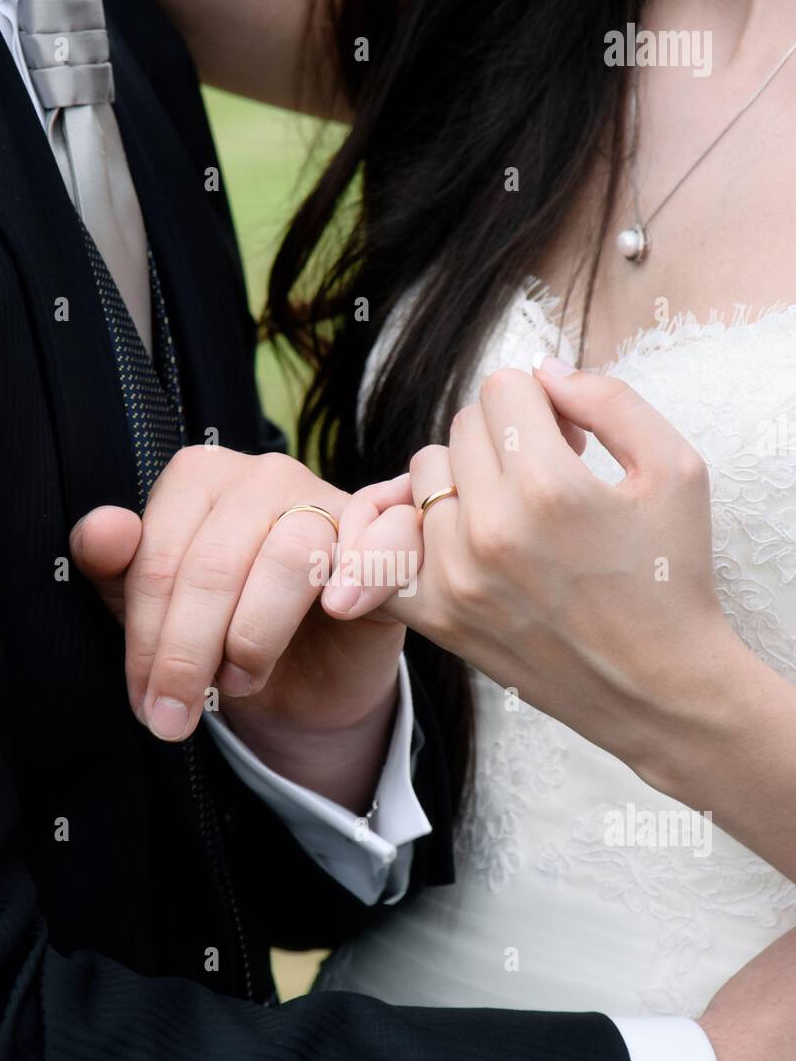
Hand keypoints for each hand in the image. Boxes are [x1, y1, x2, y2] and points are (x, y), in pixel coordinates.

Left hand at [70, 447, 414, 806]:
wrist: (305, 681)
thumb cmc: (223, 634)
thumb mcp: (154, 615)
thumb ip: (116, 571)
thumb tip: (102, 532)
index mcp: (201, 478)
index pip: (159, 555)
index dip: (147, 638)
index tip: (145, 700)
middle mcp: (266, 477)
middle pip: (215, 565)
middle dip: (187, 654)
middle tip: (175, 716)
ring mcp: (332, 503)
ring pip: (288, 559)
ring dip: (257, 637)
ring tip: (241, 679)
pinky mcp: (391, 542)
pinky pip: (386, 541)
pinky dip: (363, 576)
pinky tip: (337, 611)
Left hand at [326, 358, 742, 794]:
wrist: (658, 690)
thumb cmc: (673, 578)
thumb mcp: (677, 470)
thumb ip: (610, 400)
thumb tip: (542, 370)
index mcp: (550, 488)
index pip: (501, 388)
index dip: (540, 401)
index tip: (569, 438)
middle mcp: (490, 530)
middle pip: (461, 426)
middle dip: (505, 436)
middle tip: (546, 474)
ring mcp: (454, 577)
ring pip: (425, 474)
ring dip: (466, 478)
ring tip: (512, 511)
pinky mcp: (435, 616)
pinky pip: (384, 545)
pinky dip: (409, 533)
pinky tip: (455, 539)